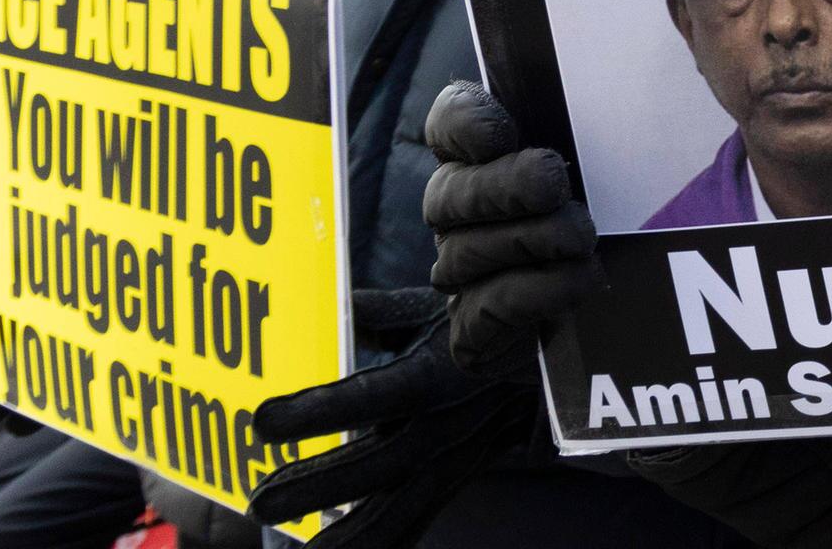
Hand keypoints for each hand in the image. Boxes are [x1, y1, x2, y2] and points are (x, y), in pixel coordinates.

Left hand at [248, 298, 537, 543]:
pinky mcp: (458, 480)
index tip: (263, 422)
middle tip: (258, 504)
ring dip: (346, 538)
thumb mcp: (446, 307)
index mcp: (437, 375)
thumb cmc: (502, 319)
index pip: (368, 396)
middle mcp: (445, 427)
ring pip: (396, 515)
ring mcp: (455, 461)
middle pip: (372, 468)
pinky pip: (415, 522)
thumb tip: (339, 306)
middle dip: (313, 487)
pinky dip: (383, 543)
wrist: (574, 353)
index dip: (316, 412)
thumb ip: (384, 312)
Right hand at [417, 82, 600, 367]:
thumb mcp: (614, 160)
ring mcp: (462, 273)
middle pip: (448, 194)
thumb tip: (628, 80)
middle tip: (554, 184)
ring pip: (464, 253)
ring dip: (531, 240)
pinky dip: (537, 292)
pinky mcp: (474, 330)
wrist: (620, 311)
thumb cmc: (615, 213)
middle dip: (504, 186)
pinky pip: (487, 310)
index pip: (449, 122)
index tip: (503, 132)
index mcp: (482, 158)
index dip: (464, 123)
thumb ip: (601, 124)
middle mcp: (458, 214)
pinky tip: (579, 279)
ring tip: (583, 239)